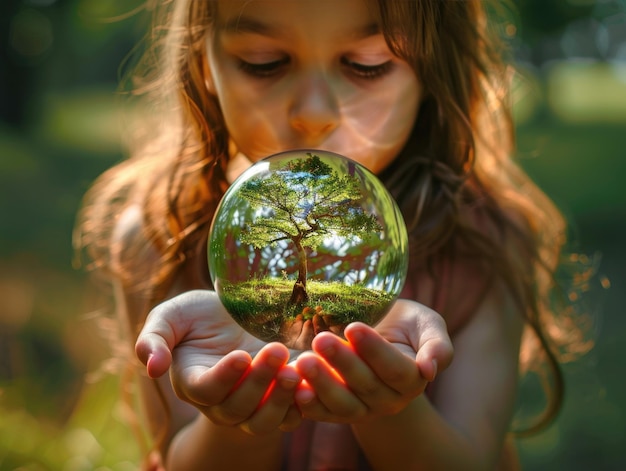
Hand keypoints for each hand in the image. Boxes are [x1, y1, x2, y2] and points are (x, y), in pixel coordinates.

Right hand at [135, 290, 301, 433]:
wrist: (233, 316)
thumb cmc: (198, 316)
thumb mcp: (170, 317)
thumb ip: (153, 339)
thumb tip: (152, 368)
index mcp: (193, 382)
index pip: (206, 390)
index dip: (223, 377)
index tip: (241, 355)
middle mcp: (220, 402)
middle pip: (237, 408)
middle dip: (258, 381)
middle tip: (276, 350)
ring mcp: (250, 406)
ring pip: (262, 421)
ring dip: (280, 400)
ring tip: (295, 371)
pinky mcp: (275, 401)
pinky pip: (288, 418)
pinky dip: (300, 407)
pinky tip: (311, 383)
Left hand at [293, 299, 452, 422]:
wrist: (382, 334)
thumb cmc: (406, 325)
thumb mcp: (428, 326)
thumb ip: (437, 346)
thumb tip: (430, 370)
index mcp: (412, 379)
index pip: (395, 369)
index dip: (374, 351)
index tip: (353, 326)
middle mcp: (388, 400)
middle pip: (366, 385)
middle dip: (342, 362)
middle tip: (320, 340)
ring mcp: (363, 409)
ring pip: (343, 404)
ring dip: (322, 384)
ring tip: (303, 361)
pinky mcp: (337, 411)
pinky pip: (324, 413)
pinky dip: (309, 405)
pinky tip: (294, 389)